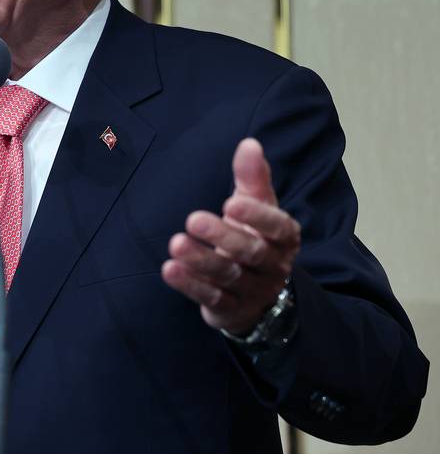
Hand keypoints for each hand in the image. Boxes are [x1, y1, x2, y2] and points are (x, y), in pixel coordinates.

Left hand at [161, 138, 301, 334]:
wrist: (257, 293)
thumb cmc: (254, 235)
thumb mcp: (256, 206)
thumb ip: (253, 178)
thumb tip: (250, 143)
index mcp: (284, 237)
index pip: (278, 227)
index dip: (257, 216)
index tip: (231, 202)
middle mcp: (274, 266)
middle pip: (251, 252)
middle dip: (223, 236)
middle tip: (193, 219)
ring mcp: (254, 291)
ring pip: (229, 276)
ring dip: (201, 260)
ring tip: (175, 244)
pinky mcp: (232, 310)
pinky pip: (212, 298)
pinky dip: (190, 285)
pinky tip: (170, 269)